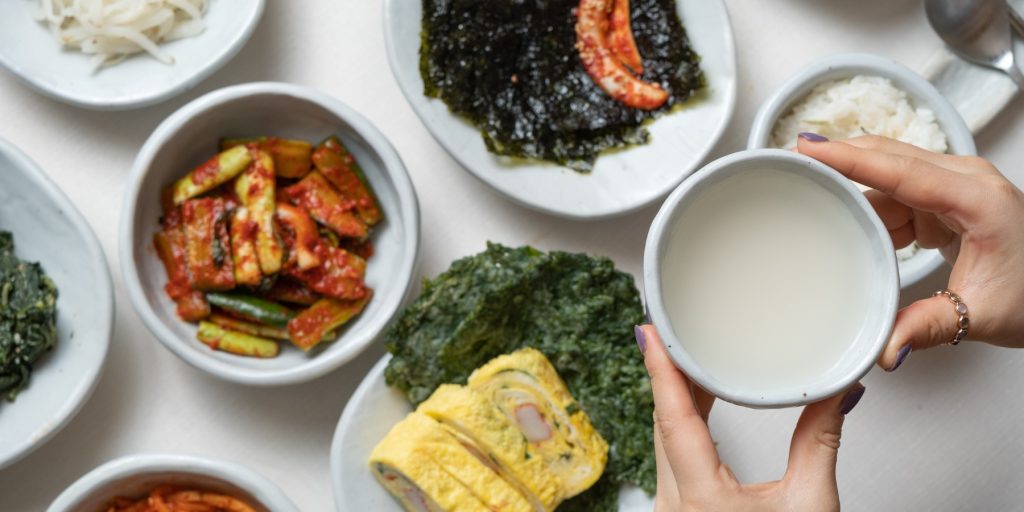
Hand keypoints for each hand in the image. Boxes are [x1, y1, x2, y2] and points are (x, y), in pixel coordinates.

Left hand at [636, 324, 863, 511]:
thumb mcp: (811, 506)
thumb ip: (820, 441)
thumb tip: (839, 390)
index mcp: (702, 501)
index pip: (673, 420)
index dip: (662, 370)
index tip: (650, 332)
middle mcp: (675, 507)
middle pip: (663, 423)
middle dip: (672, 373)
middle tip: (679, 329)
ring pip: (663, 440)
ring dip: (676, 397)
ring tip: (690, 356)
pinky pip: (670, 457)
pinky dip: (681, 423)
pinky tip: (694, 403)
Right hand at [797, 135, 1023, 369]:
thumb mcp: (983, 316)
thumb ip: (928, 328)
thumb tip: (885, 349)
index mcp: (978, 199)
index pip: (901, 169)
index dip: (850, 159)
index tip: (809, 149)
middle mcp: (967, 182)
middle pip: (889, 158)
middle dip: (839, 158)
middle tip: (790, 160)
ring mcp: (956, 188)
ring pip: (890, 176)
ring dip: (851, 187)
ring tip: (807, 192)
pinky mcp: (947, 202)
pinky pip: (897, 195)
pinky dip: (870, 207)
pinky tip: (844, 219)